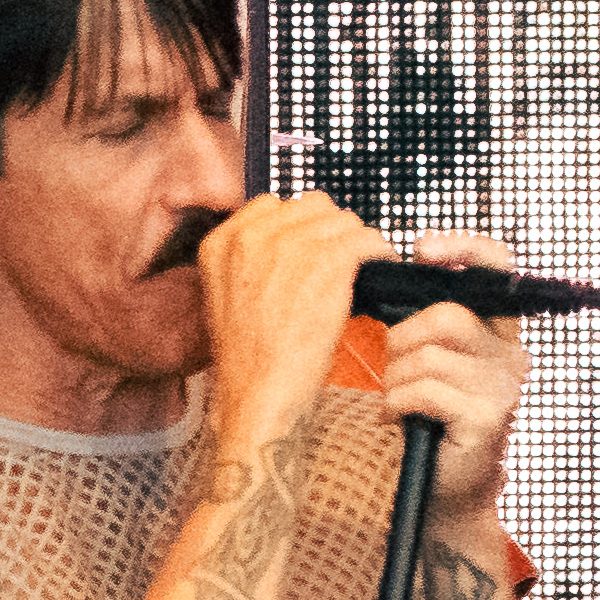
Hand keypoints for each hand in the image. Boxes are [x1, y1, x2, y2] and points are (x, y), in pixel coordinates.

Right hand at [186, 189, 377, 415]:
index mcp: (220, 244)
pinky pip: (367, 240)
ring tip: (362, 267)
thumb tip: (296, 243)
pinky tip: (379, 268)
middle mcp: (251, 237)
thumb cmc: (249, 360)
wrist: (258, 395)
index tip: (313, 246)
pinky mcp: (325, 263)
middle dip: (331, 231)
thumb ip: (251, 262)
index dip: (299, 225)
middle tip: (342, 261)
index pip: (273, 205)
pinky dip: (380, 252)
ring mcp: (288, 247)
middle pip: (312, 207)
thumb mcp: (228, 299)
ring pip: (343, 221)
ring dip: (357, 242)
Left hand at [361, 241, 531, 525]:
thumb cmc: (428, 417)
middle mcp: (510, 354)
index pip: (497, 266)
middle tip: (393, 367)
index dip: (463, 247)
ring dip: (396, 378)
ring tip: (397, 400)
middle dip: (402, 339)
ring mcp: (503, 388)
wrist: (446, 487)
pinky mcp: (487, 419)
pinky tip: (398, 419)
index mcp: (497, 330)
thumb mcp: (428, 360)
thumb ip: (424, 322)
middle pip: (447, 316)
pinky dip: (398, 404)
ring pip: (428, 356)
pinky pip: (425, 392)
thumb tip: (389, 281)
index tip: (423, 249)